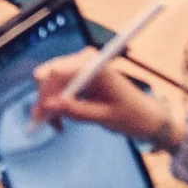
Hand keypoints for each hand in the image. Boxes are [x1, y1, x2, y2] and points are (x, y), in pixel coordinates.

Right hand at [29, 51, 176, 145]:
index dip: (45, 92)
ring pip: (53, 81)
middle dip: (44, 99)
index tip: (40, 116)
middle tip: (42, 125)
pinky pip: (61, 86)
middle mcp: (86, 61)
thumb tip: (48, 106)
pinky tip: (60, 120)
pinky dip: (57, 103)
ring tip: (56, 127)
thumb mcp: (104, 117)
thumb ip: (76, 111)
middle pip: (52, 75)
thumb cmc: (132, 116)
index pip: (58, 71)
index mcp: (95, 66)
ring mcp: (83, 67)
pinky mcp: (82, 76)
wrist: (148, 116)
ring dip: (50, 103)